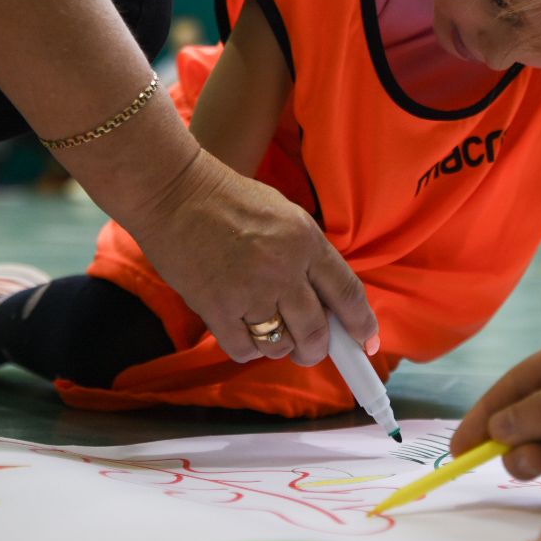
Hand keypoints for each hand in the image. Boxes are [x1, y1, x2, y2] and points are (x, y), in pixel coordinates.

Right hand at [125, 150, 376, 364]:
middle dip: (317, 349)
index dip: (362, 324)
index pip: (348, 293)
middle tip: (310, 350)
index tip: (367, 344)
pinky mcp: (216, 307)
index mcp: (306, 241)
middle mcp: (284, 268)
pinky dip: (248, 350)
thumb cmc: (228, 200)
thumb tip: (326, 299)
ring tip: (271, 334)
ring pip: (281, 345)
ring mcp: (250, 290)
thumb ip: (307, 255)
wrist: (173, 191)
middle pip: (316, 331)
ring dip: (280, 349)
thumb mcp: (285, 216)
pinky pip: (244, 349)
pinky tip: (244, 334)